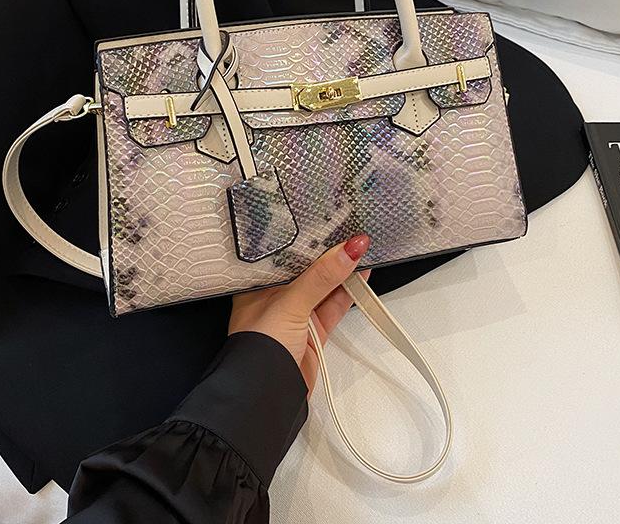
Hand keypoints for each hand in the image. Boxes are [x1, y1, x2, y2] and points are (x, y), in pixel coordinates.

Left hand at [229, 234, 370, 395]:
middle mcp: (275, 298)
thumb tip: (348, 249)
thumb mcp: (290, 304)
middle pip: (306, 270)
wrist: (267, 398)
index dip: (306, 239)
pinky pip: (333, 306)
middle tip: (350, 232)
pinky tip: (361, 276)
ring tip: (362, 250)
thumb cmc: (258, 349)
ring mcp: (295, 315)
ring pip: (323, 287)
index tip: (328, 222)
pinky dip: (348, 293)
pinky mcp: (313, 332)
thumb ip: (321, 277)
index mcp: (257, 285)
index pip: (284, 255)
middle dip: (327, 254)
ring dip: (342, 272)